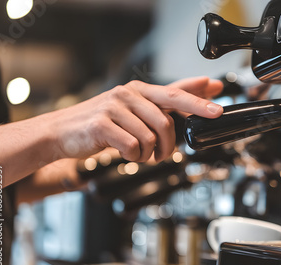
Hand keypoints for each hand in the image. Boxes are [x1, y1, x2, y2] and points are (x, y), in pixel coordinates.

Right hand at [47, 77, 222, 162]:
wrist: (61, 132)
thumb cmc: (102, 123)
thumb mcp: (132, 110)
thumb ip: (161, 105)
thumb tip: (198, 92)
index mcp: (139, 90)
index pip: (175, 92)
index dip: (198, 99)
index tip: (218, 102)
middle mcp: (128, 94)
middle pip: (166, 120)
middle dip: (170, 143)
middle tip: (164, 154)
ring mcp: (114, 108)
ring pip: (150, 137)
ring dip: (148, 153)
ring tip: (137, 153)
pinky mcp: (102, 125)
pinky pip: (132, 146)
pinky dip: (133, 157)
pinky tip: (125, 154)